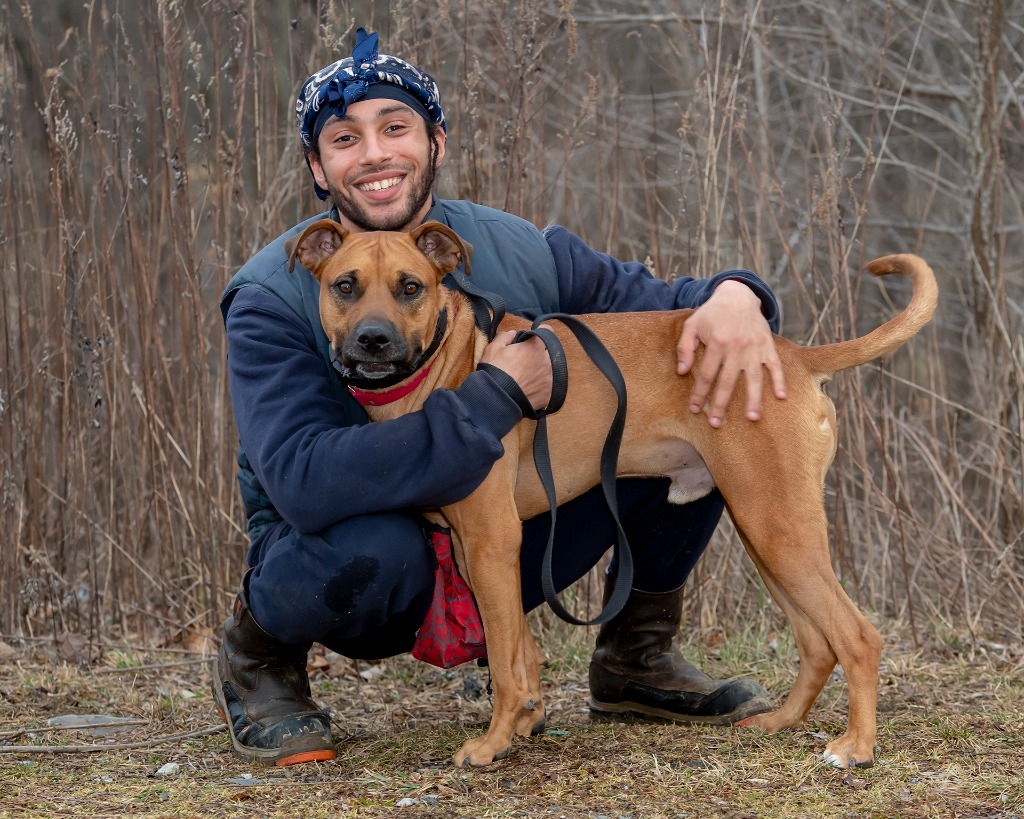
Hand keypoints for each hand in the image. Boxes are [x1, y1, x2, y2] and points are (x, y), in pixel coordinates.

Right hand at [480, 329, 552, 410]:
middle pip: (550, 351)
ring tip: (529, 377)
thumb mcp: (493, 349)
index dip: (540, 332)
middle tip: (528, 359)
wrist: (495, 399)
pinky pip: (549, 386)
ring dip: (543, 369)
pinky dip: (542, 386)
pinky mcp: (550, 394)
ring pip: (551, 369)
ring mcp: (550, 378)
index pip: (547, 330)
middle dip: (541, 352)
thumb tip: (512, 333)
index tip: (534, 337)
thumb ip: (505, 337)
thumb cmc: (493, 373)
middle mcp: (547, 361)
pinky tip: (531, 389)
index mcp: (534, 346)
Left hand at [676, 280, 786, 426]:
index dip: (700, 394)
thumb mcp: (692, 325)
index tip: (695, 409)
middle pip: (728, 382)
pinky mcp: (768, 345)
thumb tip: (682, 372)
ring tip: (751, 418)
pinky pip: (775, 365)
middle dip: (721, 404)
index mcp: (717, 343)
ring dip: (753, 399)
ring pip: (754, 378)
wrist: (738, 295)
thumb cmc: (712, 313)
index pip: (706, 375)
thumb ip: (684, 348)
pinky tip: (781, 397)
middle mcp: (736, 347)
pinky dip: (780, 380)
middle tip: (716, 423)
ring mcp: (754, 348)